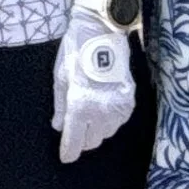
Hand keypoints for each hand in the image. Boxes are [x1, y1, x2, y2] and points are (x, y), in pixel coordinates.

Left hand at [51, 0, 137, 163]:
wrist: (102, 32)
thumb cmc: (75, 52)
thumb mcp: (60, 77)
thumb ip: (60, 106)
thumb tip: (59, 126)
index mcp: (80, 106)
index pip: (74, 142)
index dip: (68, 152)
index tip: (65, 156)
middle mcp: (101, 112)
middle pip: (92, 142)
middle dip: (82, 139)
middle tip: (75, 129)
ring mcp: (118, 108)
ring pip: (106, 134)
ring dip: (96, 130)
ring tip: (89, 115)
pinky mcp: (130, 102)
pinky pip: (118, 122)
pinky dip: (109, 120)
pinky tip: (102, 107)